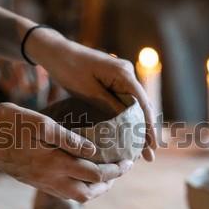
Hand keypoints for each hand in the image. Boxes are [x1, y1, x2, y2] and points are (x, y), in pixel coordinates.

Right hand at [0, 102, 132, 202]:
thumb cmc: (8, 122)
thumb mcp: (42, 123)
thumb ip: (70, 139)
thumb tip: (95, 152)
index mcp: (55, 163)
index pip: (96, 173)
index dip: (116, 169)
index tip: (128, 161)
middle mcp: (50, 179)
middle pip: (88, 193)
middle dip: (108, 184)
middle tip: (119, 171)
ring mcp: (40, 182)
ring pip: (74, 196)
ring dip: (93, 189)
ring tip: (104, 178)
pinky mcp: (31, 181)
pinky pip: (60, 193)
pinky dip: (77, 189)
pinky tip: (78, 177)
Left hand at [24, 28, 157, 160]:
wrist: (56, 51)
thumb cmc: (69, 69)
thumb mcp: (88, 91)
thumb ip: (110, 107)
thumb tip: (128, 126)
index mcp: (124, 74)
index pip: (143, 105)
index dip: (149, 128)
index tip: (153, 147)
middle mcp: (128, 73)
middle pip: (143, 107)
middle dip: (146, 132)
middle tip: (150, 156)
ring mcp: (122, 76)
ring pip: (136, 106)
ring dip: (138, 127)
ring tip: (142, 151)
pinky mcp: (114, 80)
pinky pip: (125, 102)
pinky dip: (128, 119)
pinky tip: (128, 134)